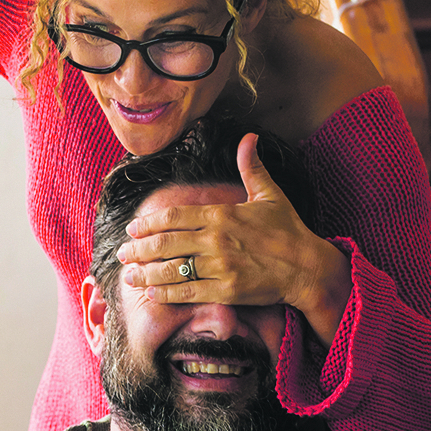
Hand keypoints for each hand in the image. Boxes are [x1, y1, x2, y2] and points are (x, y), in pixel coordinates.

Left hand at [116, 133, 349, 344]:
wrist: (308, 268)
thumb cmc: (288, 231)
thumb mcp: (270, 194)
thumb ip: (251, 167)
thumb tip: (249, 137)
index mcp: (222, 214)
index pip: (174, 215)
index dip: (150, 222)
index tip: (134, 228)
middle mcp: (216, 239)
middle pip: (166, 242)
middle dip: (140, 249)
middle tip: (123, 253)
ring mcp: (220, 266)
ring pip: (172, 269)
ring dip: (147, 274)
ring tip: (130, 276)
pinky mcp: (226, 291)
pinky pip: (189, 292)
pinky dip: (168, 293)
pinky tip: (153, 293)